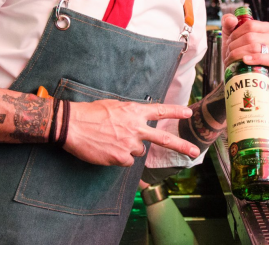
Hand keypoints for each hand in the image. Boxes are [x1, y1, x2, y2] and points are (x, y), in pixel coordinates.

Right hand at [64, 100, 198, 166]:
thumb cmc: (90, 113)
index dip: (175, 112)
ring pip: (138, 151)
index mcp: (134, 111)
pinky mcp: (120, 157)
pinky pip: (126, 161)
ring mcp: (129, 144)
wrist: (73, 125)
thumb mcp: (114, 107)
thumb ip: (129, 115)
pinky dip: (119, 158)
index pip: (159, 111)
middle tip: (195, 152)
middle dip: (181, 145)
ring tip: (111, 140)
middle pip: (163, 139)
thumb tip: (136, 125)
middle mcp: (135, 128)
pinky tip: (107, 150)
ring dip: (129, 148)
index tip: (188, 113)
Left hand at [222, 13, 268, 83]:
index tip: (229, 42)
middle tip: (228, 53)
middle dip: (235, 46)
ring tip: (232, 60)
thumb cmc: (241, 54)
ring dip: (239, 54)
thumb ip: (228, 24)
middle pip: (251, 37)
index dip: (236, 33)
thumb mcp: (232, 37)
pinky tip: (245, 60)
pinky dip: (255, 59)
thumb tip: (231, 19)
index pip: (250, 25)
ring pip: (256, 48)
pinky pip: (268, 59)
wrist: (245, 77)